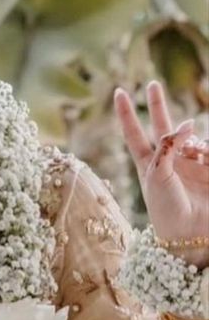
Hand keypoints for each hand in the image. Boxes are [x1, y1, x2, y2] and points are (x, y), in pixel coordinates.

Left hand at [115, 81, 208, 263]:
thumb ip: (168, 146)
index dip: (127, 113)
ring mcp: (189, 163)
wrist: (191, 234)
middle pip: (161, 126)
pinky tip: (205, 160)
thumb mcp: (157, 175)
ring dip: (192, 140)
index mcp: (147, 164)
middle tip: (152, 84)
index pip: (133, 133)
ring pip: (191, 137)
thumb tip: (188, 122)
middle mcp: (167, 161)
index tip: (119, 92)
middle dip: (157, 105)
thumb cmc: (166, 210)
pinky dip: (207, 151)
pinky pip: (208, 149)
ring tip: (195, 157)